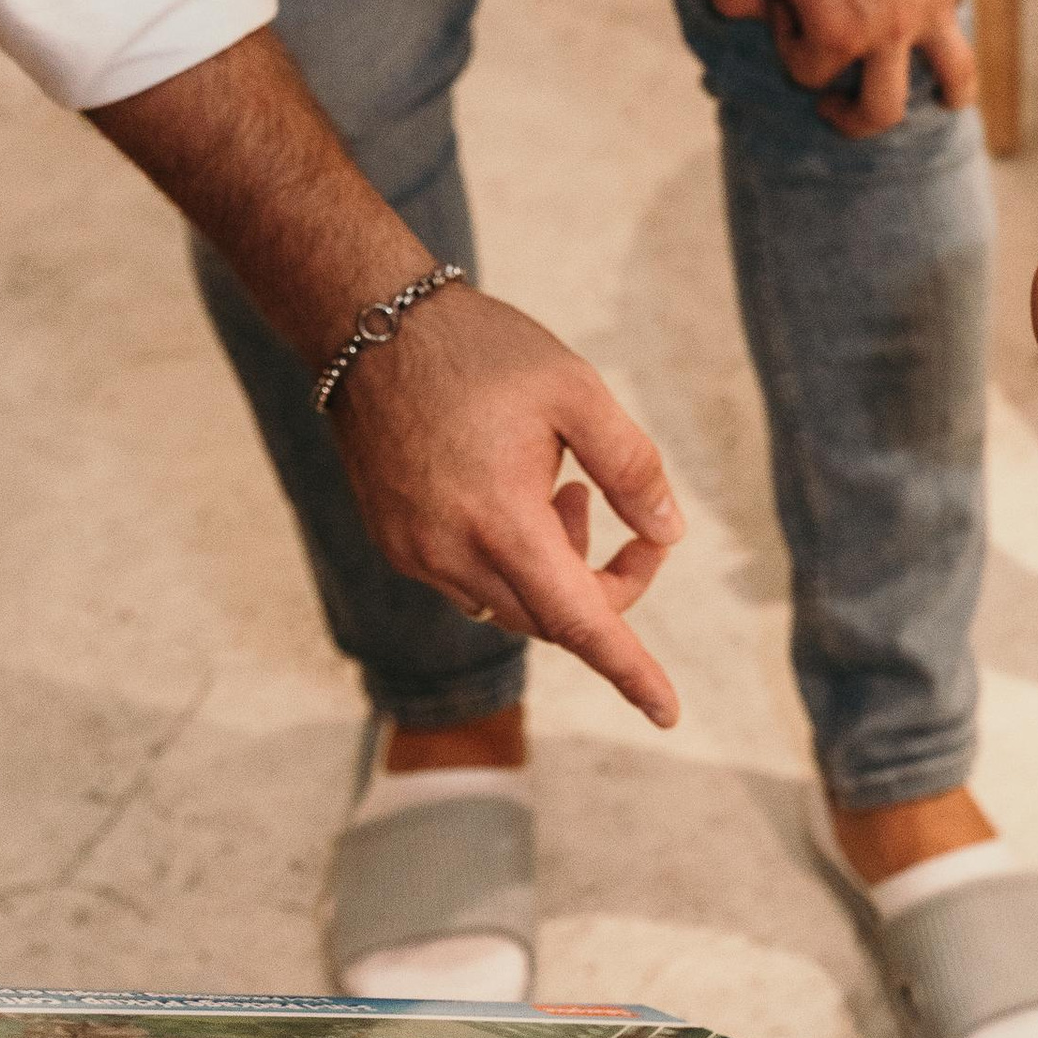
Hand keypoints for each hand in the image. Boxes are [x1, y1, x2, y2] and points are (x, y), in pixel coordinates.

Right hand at [329, 284, 683, 726]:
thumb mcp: (578, 392)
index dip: (629, 669)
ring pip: (510, 603)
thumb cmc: (481, 351)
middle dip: (604, 586)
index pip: (580, 621)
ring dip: (556, 568)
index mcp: (502, 522)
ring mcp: (415, 554)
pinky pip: (470, 581)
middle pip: (551, 618)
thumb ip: (631, 468)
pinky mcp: (395, 541)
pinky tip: (520, 491)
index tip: (667, 712)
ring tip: (568, 487)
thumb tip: (668, 533)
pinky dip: (512, 558)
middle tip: (630, 520)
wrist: (369, 325)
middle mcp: (450, 554)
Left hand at [710, 0, 978, 138]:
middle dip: (851, 118)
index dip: (787, 40)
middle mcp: (891, 33)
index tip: (784, 0)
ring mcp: (935, 5)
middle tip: (838, 108)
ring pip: (953, 75)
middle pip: (878, 109)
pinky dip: (946, 11)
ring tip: (944, 101)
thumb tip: (744, 17)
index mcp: (837, 34)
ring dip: (947, 96)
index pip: (808, 70)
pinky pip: (958, 5)